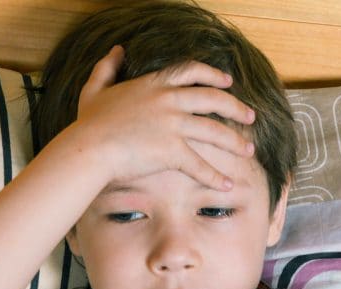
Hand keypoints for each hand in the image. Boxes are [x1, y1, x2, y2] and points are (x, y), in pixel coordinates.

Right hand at [72, 45, 255, 190]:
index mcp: (154, 85)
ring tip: (249, 150)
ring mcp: (173, 126)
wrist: (89, 148)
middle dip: (236, 107)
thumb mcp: (95, 88)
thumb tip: (116, 50)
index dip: (213, 76)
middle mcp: (169, 101)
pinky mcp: (172, 151)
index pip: (191, 71)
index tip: (229, 82)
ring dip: (235, 142)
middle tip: (251, 116)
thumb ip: (107, 67)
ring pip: (214, 131)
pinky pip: (200, 166)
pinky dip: (215, 177)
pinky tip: (227, 185)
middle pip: (213, 99)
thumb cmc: (89, 122)